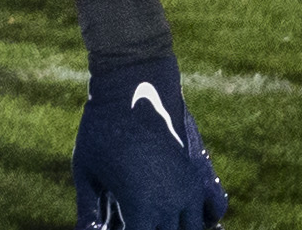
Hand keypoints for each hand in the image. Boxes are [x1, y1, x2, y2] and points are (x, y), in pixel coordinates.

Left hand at [74, 56, 228, 229]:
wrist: (134, 85)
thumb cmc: (101, 127)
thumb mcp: (86, 168)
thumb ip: (88, 207)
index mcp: (141, 207)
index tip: (118, 223)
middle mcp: (171, 204)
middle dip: (149, 229)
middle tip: (134, 215)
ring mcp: (190, 189)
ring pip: (193, 229)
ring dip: (176, 226)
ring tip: (155, 217)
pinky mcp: (199, 173)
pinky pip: (215, 209)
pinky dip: (204, 216)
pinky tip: (182, 211)